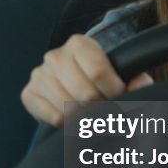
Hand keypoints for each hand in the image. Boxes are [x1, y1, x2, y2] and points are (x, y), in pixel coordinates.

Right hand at [21, 34, 152, 127]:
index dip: (115, 92)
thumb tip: (139, 84)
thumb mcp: (120, 75)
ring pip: (69, 107)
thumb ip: (137, 80)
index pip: (99, 72)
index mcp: (79, 44)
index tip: (121, 98)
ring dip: (85, 117)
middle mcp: (55, 56)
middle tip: (106, 109)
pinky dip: (68, 124)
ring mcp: (39, 74)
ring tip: (91, 114)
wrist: (73, 83)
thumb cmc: (100, 80)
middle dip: (101, 107)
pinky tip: (73, 117)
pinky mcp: (29, 93)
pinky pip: (54, 117)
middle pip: (85, 93)